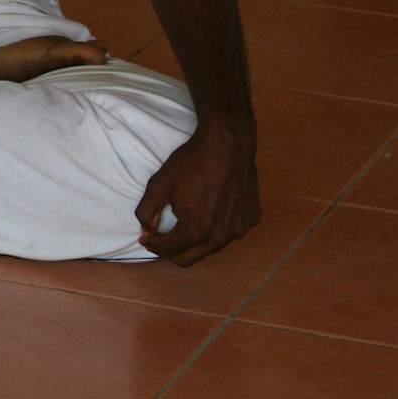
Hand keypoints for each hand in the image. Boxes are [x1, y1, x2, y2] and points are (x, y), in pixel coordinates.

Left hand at [135, 118, 258, 266]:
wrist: (227, 141)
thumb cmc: (192, 162)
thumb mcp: (159, 184)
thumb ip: (147, 212)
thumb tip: (147, 231)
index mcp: (196, 231)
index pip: (169, 250)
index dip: (153, 245)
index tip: (146, 237)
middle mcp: (221, 236)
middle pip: (190, 257)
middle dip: (171, 251)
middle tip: (160, 239)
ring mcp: (239, 228)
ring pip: (211, 246)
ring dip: (194, 241)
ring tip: (183, 225)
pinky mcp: (251, 217)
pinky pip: (230, 231)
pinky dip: (217, 228)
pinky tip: (209, 211)